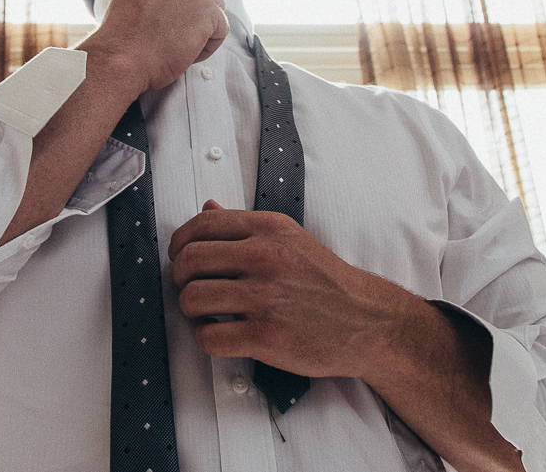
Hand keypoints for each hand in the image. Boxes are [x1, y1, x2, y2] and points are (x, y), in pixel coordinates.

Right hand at [79, 0, 229, 95]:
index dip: (186, 0)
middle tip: (183, 36)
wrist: (120, 61)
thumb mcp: (130, 10)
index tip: (175, 22)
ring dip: (204, 30)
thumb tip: (173, 9)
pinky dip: (208, 47)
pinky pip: (222, 28)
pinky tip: (187, 55)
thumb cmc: (122, 49)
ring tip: (180, 49)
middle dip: (201, 11)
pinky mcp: (206, 8)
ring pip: (215, 8)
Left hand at [168, 200, 407, 379]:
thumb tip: (208, 207)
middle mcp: (264, 258)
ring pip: (192, 299)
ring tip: (205, 313)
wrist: (366, 322)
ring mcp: (264, 298)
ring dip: (190, 310)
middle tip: (189, 287)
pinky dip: (205, 338)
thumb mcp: (289, 238)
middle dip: (180, 277)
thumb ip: (245, 225)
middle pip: (189, 261)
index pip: (202, 224)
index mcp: (268, 229)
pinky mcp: (265, 337)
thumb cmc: (327, 282)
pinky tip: (218, 334)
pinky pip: (208, 338)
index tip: (179, 255)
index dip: (180, 242)